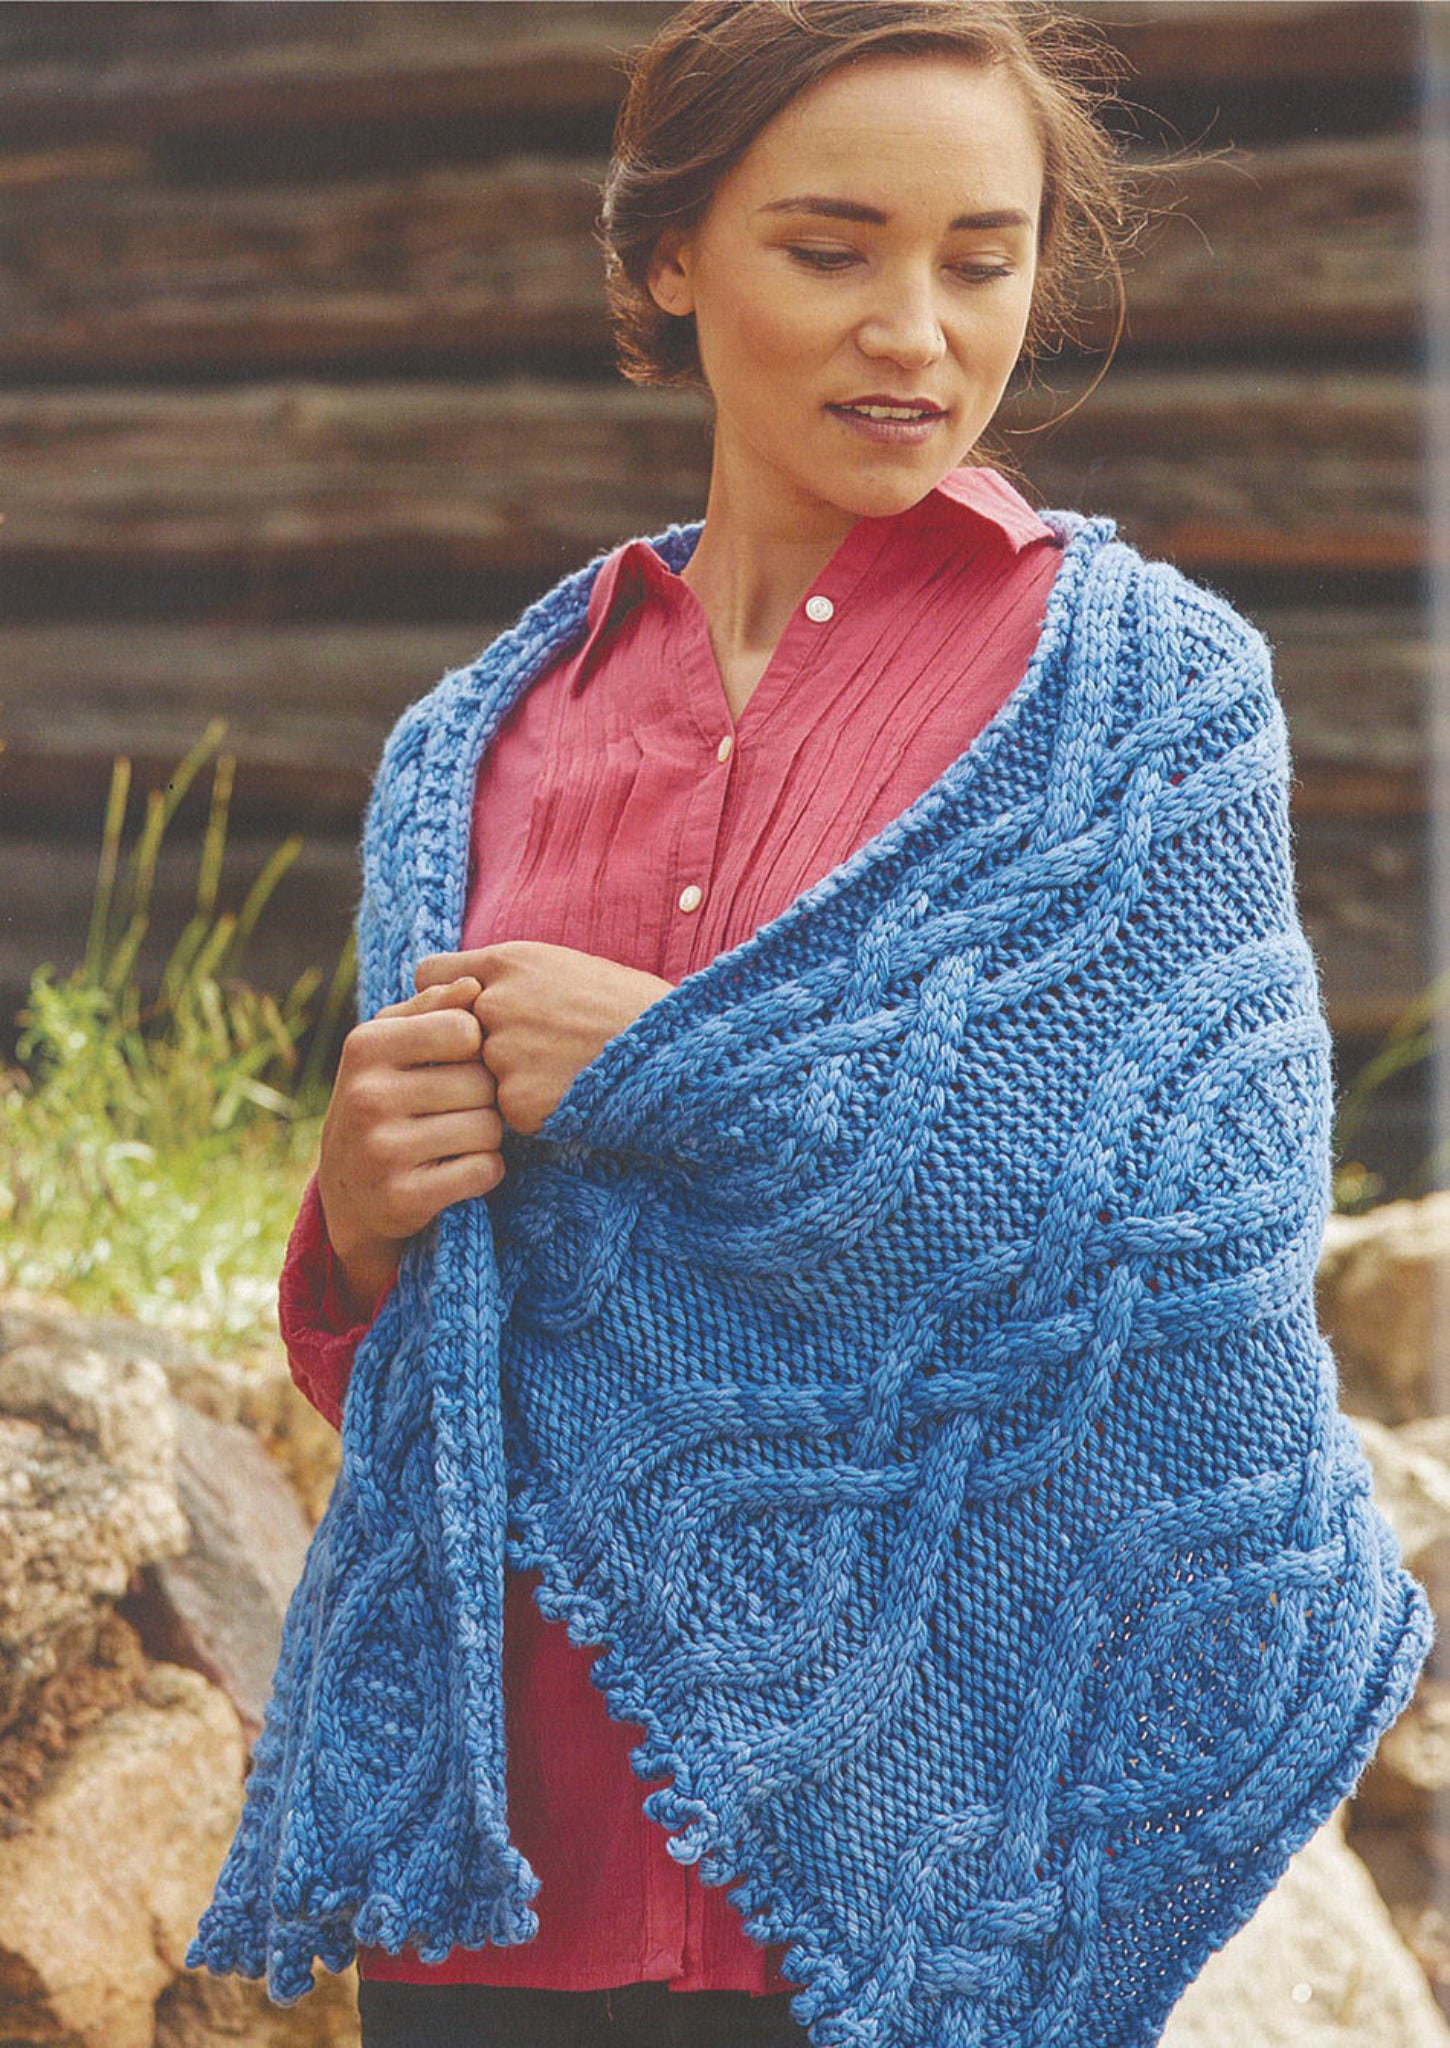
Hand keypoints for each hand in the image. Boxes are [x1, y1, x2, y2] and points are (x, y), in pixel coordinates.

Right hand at [316, 976, 504, 1317]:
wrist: (347, 1191)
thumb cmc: (381, 1100)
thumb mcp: (390, 1045)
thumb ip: (432, 1008)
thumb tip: (473, 985)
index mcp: (365, 1046)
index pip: (464, 1029)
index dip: (475, 1048)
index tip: (458, 1064)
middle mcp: (368, 1095)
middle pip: (482, 1082)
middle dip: (485, 1096)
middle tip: (460, 1109)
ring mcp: (383, 1149)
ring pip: (488, 1128)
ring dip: (488, 1136)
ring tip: (459, 1137)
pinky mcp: (403, 1197)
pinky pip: (484, 1171)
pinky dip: (485, 1171)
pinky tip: (461, 1168)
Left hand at [413, 941, 675, 1136]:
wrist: (673, 1050)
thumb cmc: (623, 1005)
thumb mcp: (561, 965)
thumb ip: (503, 975)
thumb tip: (456, 989)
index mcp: (506, 963)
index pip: (428, 976)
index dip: (440, 997)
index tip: (461, 1011)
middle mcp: (494, 1005)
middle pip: (446, 1034)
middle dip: (472, 1045)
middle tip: (524, 1050)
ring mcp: (503, 1056)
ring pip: (474, 1077)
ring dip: (504, 1080)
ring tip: (558, 1071)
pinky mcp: (517, 1103)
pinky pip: (503, 1112)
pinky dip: (530, 1110)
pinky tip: (567, 1095)